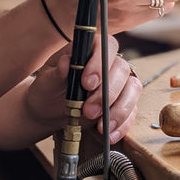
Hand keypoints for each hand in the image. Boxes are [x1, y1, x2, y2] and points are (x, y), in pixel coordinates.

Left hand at [26, 34, 141, 143]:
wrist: (49, 111)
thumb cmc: (48, 90)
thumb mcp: (47, 81)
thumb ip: (57, 72)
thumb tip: (66, 61)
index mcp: (90, 49)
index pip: (106, 45)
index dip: (99, 63)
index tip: (87, 83)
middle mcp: (109, 63)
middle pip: (121, 69)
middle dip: (106, 93)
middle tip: (88, 110)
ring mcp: (120, 82)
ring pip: (132, 89)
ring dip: (118, 109)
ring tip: (100, 126)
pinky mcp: (124, 102)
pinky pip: (131, 110)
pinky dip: (123, 124)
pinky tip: (110, 134)